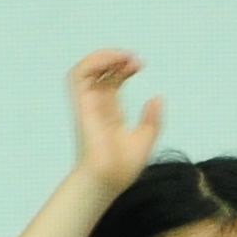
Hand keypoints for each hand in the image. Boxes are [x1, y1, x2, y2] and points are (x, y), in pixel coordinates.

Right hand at [65, 49, 162, 193]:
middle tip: (135, 60)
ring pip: (85, 69)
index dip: (124, 66)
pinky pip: (78, 76)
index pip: (112, 79)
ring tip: (123, 57)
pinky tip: (112, 61)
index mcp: (110, 111)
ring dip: (102, 57)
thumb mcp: (145, 139)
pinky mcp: (82, 105)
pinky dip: (92, 63)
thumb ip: (152, 119)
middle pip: (100, 70)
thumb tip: (158, 97)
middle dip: (117, 58)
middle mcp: (97, 104)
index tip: (140, 65)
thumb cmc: (122, 167)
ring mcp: (88, 104)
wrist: (108, 179)